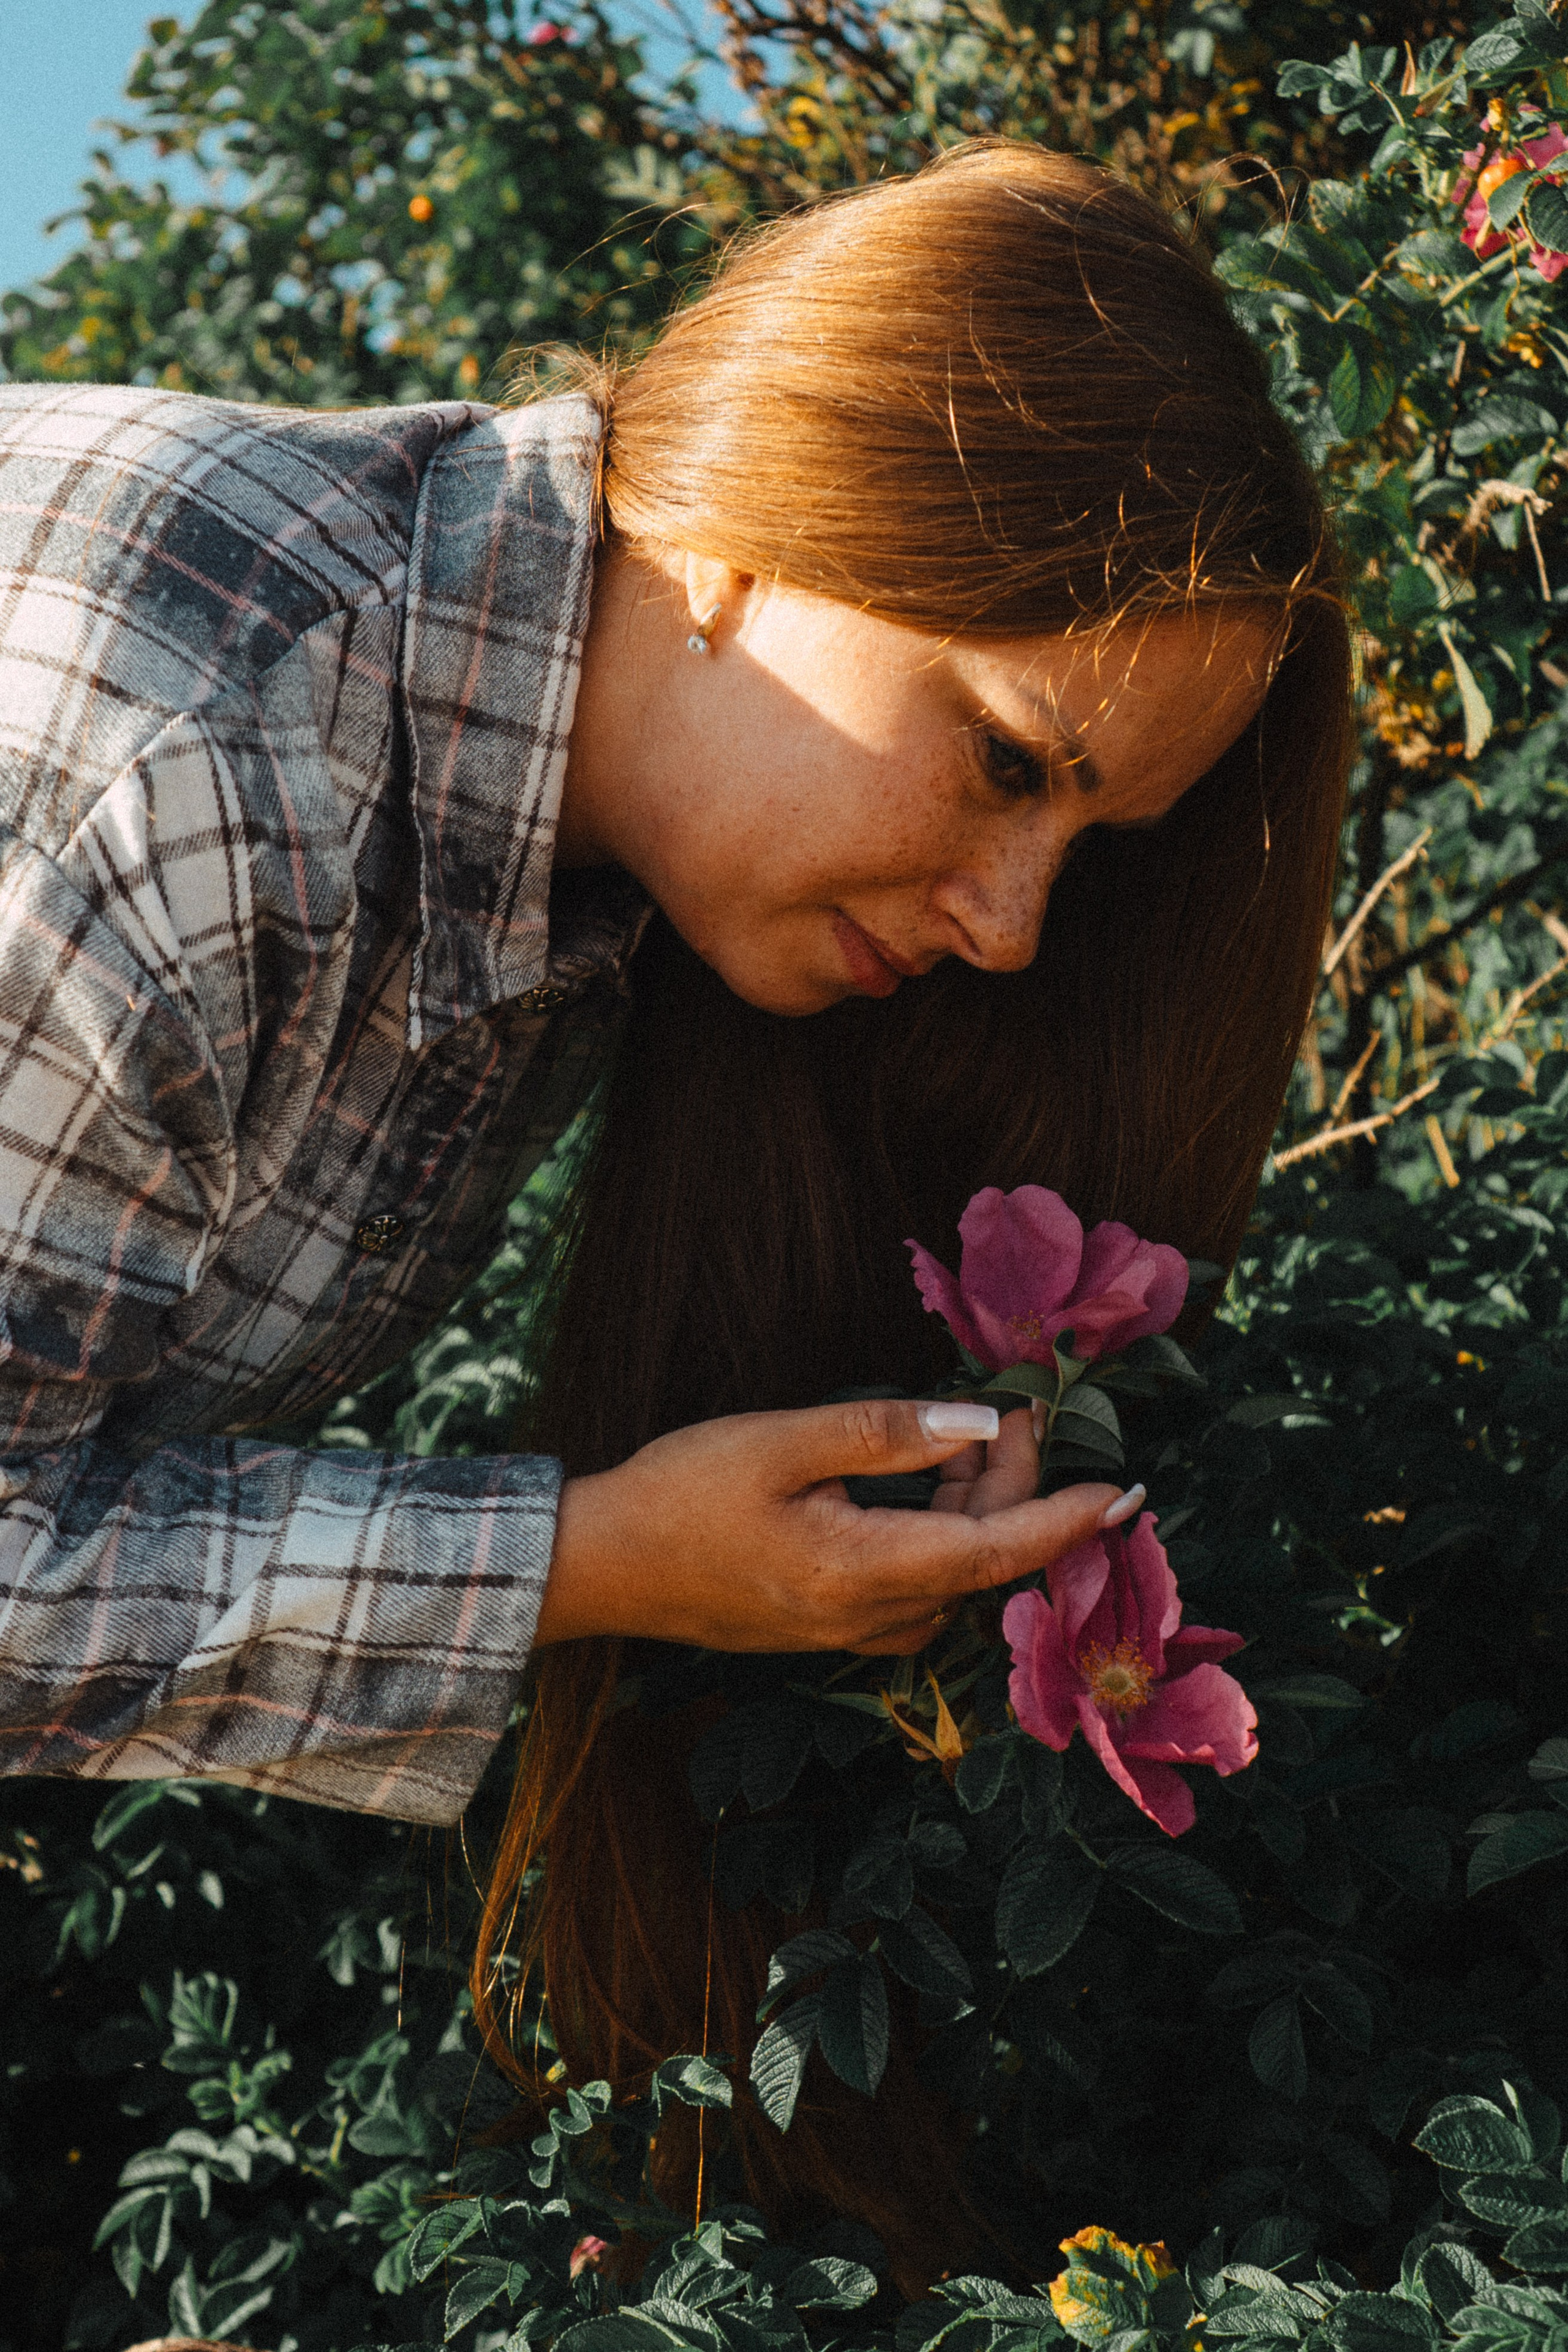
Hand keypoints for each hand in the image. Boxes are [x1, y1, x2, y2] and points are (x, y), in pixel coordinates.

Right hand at [535, 1397, 1137, 1656]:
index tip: (1128, 1495)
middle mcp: (867, 1618)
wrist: (600, 1565)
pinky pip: (914, 1587)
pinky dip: (939, 1534)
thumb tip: (978, 1426)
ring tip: (975, 1434)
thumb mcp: (781, 1440)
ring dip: (976, 1509)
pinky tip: (922, 1481)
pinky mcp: (827, 1625)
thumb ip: (886, 1433)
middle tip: (1019, 1412)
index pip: (996, 1552)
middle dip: (1015, 1487)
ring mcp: (847, 1631)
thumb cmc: (679, 1493)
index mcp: (862, 1572)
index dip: (1067, 1523)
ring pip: (950, 1574)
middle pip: (979, 1559)